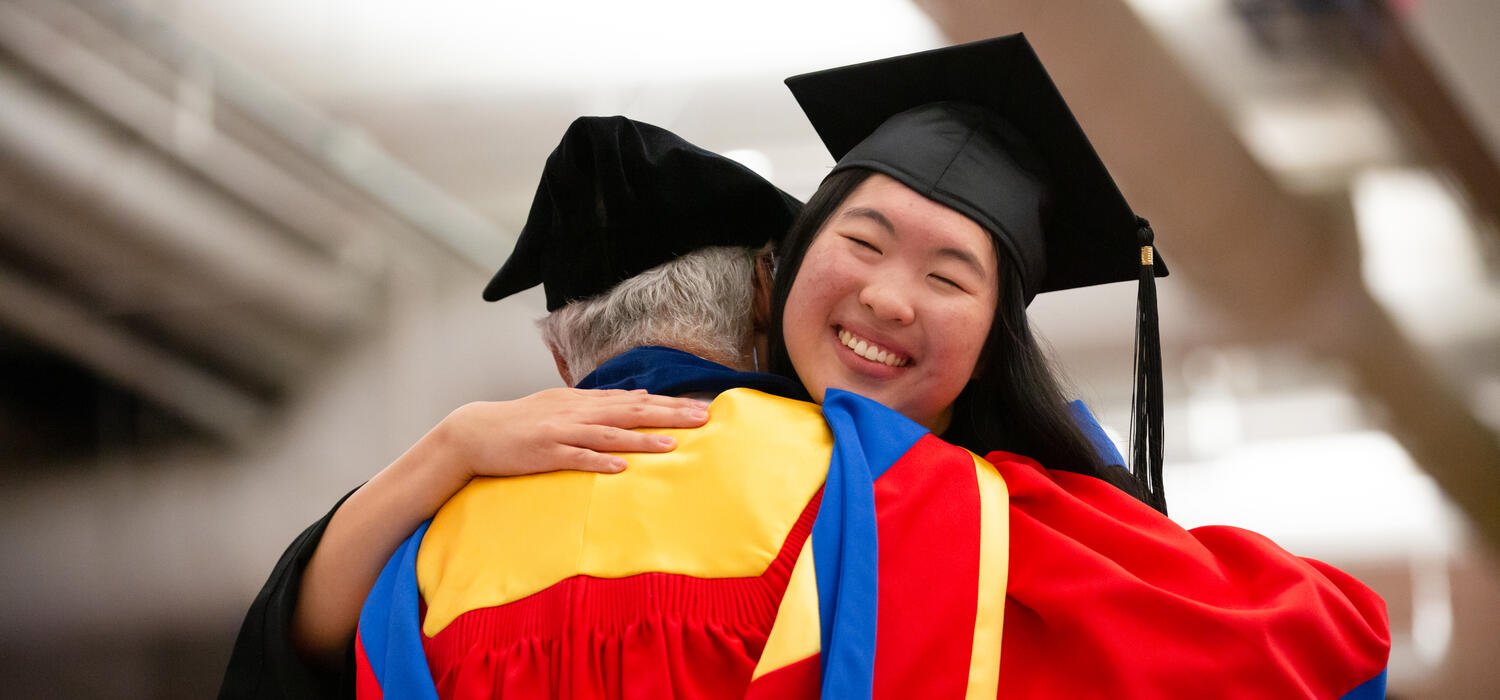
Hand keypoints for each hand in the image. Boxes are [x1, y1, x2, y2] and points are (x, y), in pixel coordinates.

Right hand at [442, 388, 710, 478]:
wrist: (476, 431)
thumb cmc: (523, 422)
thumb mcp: (564, 405)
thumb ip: (602, 402)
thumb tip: (639, 395)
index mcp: (584, 401)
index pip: (636, 400)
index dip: (670, 403)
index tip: (701, 406)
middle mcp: (577, 412)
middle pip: (631, 412)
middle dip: (669, 415)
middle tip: (703, 418)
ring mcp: (561, 433)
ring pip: (609, 435)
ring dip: (641, 440)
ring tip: (672, 445)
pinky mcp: (544, 453)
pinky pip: (576, 458)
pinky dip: (599, 462)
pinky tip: (621, 468)